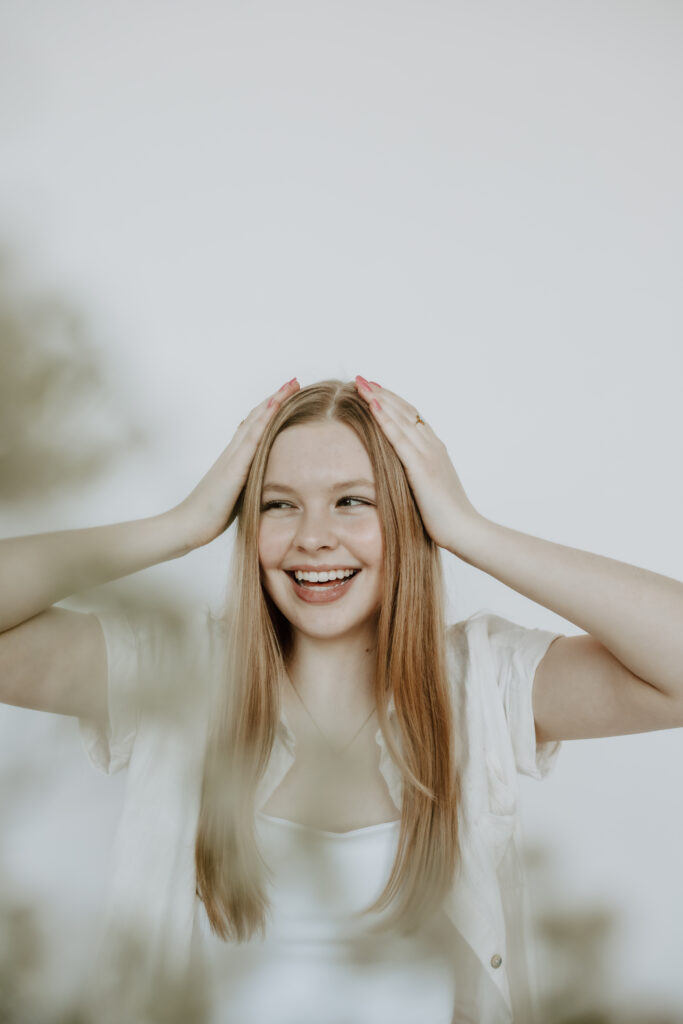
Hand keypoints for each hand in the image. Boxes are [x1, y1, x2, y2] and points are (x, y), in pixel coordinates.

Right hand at [174, 378, 299, 548]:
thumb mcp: (235, 495)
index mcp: (234, 459)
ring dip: (273, 401)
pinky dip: (264, 420)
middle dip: (275, 398)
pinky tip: (275, 407)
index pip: (255, 428)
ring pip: (255, 421)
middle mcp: (232, 452)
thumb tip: (263, 484)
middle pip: (256, 417)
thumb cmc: (209, 515)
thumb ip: (247, 484)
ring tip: (290, 385)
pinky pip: (252, 439)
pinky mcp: (234, 468)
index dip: (270, 411)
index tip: (288, 396)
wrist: (187, 524)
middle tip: (293, 381)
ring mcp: (232, 457)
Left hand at [354, 376, 479, 552]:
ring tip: (361, 383)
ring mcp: (428, 454)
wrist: (465, 530)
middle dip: (382, 393)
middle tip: (361, 378)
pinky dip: (385, 419)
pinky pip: (399, 438)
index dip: (392, 401)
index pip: (411, 417)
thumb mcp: (428, 489)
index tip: (374, 389)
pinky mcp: (421, 467)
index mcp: (435, 450)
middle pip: (404, 411)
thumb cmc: (446, 517)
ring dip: (380, 398)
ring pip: (400, 418)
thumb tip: (401, 475)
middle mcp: (432, 446)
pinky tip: (372, 405)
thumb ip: (417, 476)